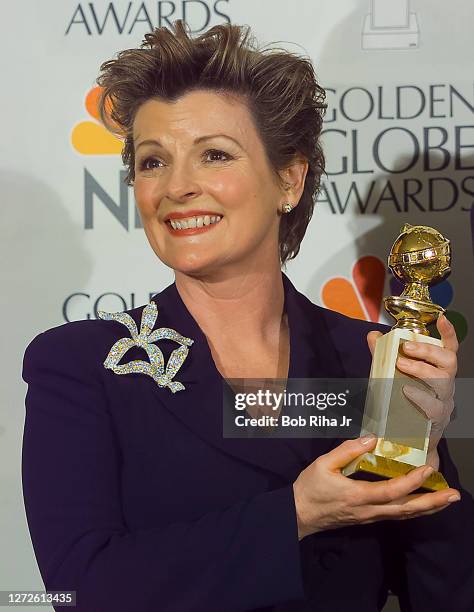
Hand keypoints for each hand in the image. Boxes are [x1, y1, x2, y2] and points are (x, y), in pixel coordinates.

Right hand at [292, 435, 460, 539]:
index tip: (428, 469)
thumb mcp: (322, 464)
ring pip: (404, 516)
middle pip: (407, 510)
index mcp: (358, 495)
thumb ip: (347, 450)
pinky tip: (423, 504)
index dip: (412, 481)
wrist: (299, 515)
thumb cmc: (310, 488)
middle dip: (432, 502)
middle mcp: (369, 510)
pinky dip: (414, 510)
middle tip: (454, 495)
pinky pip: (396, 516)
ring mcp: (370, 517)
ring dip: (428, 508)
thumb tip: (372, 439)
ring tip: (447, 500)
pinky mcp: (368, 518)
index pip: (392, 491)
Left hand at [367, 314, 457, 468]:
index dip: (448, 333)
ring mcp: (443, 402)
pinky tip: (406, 391)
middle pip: (449, 363)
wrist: (409, 440)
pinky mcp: (436, 420)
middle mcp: (446, 385)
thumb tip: (373, 335)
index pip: (449, 349)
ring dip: (422, 370)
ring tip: (401, 365)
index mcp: (438, 371)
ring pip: (443, 382)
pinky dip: (419, 397)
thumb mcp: (392, 376)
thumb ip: (383, 356)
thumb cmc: (403, 403)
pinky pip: (433, 407)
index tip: (442, 318)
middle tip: (407, 348)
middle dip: (429, 351)